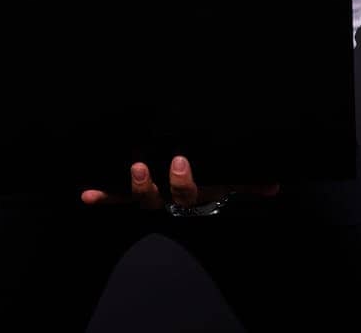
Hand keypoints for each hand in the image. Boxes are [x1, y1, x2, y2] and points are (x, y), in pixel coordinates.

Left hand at [80, 154, 280, 208]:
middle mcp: (168, 199)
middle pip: (156, 199)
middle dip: (149, 184)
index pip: (186, 194)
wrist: (202, 189)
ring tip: (128, 169)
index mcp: (192, 195)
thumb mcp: (233, 180)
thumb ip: (252, 181)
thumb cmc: (217, 178)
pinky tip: (87, 196)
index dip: (181, 182)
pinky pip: (117, 198)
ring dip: (130, 186)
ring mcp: (150, 196)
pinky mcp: (134, 192)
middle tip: (142, 166)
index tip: (179, 161)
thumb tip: (273, 186)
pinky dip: (104, 198)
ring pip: (138, 197)